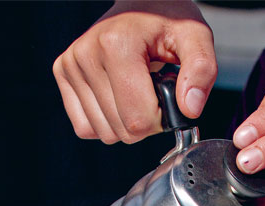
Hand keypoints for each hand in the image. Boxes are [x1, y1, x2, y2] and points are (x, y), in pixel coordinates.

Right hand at [53, 0, 216, 143]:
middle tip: (152, 90)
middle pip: (122, 131)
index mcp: (116, 44)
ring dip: (126, 123)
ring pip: (105, 134)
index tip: (167, 94)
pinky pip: (85, 127)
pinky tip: (117, 97)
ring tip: (135, 89)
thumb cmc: (167, 19)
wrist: (141, 1)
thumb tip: (190, 109)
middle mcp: (86, 54)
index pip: (139, 120)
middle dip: (146, 122)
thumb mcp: (195, 36)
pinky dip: (106, 122)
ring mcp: (70, 64)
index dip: (162, 118)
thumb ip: (202, 71)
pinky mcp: (62, 72)